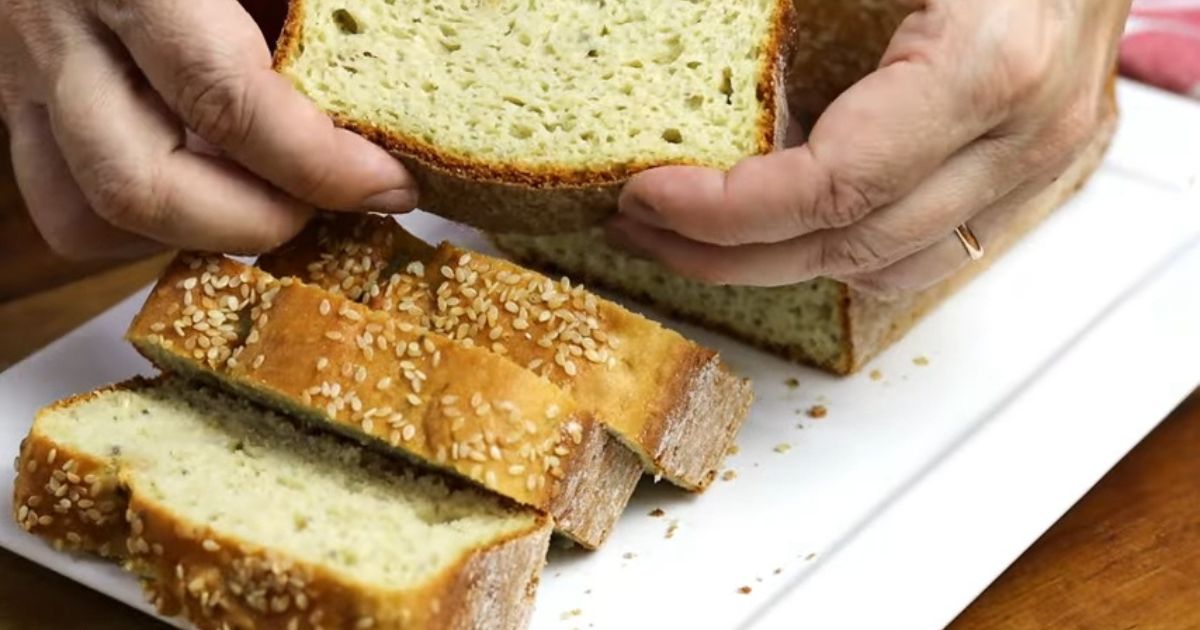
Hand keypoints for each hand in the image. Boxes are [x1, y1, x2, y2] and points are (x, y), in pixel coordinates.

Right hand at [0, 0, 416, 259]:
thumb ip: (324, 1)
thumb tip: (395, 90)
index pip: (225, 97)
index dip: (321, 164)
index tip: (391, 184)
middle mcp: (57, 22)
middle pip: (141, 184)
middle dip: (259, 219)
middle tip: (335, 202)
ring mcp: (21, 65)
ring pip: (90, 210)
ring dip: (197, 229)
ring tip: (276, 195)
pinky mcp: (12, 91)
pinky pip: (62, 197)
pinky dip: (147, 220)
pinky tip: (212, 183)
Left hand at [610, 0, 1130, 295]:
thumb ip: (790, 4)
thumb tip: (679, 29)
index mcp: (988, 65)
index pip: (831, 189)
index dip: (723, 212)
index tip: (646, 198)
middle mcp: (1023, 136)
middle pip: (847, 246)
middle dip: (724, 252)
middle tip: (641, 230)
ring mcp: (1039, 162)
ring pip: (887, 268)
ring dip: (777, 264)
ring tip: (696, 236)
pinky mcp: (1035, 170)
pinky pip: (929, 248)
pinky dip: (845, 248)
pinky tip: (788, 223)